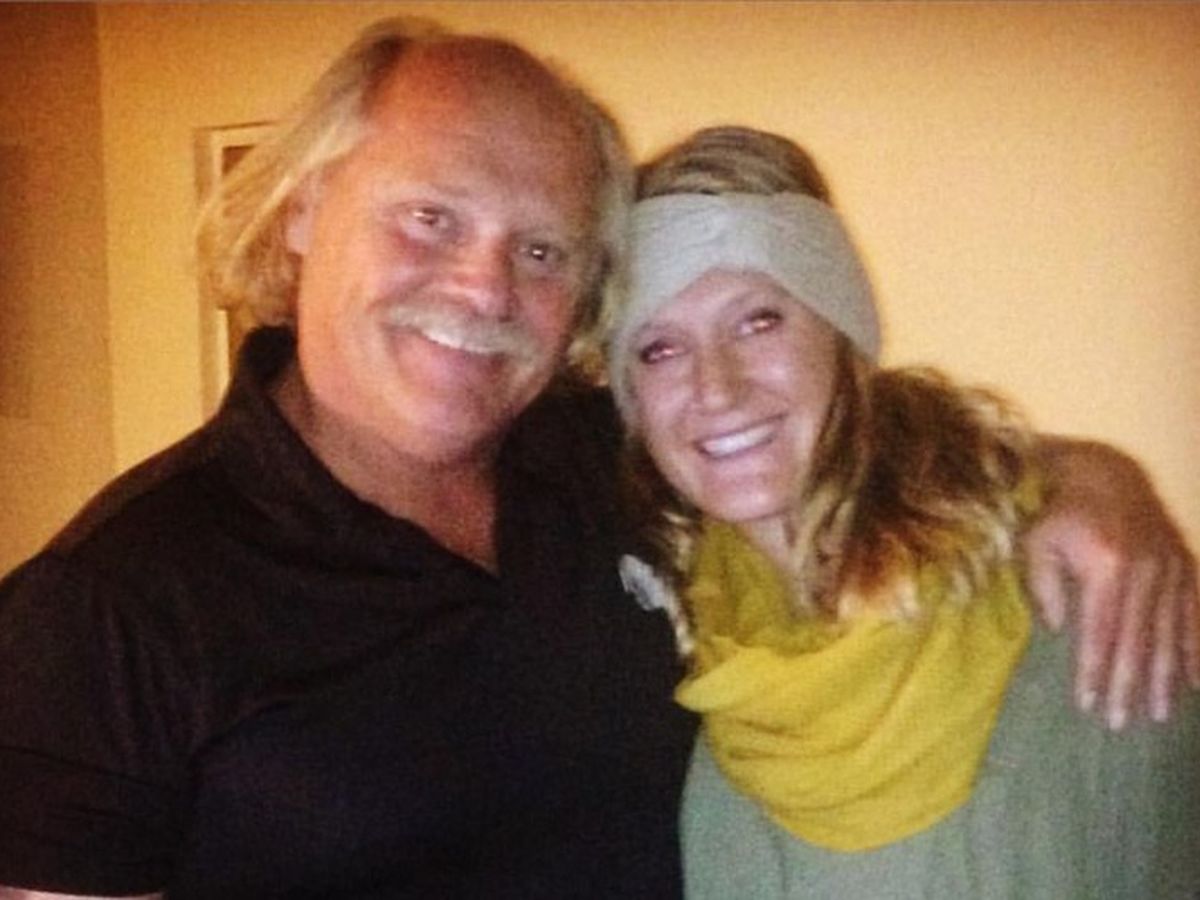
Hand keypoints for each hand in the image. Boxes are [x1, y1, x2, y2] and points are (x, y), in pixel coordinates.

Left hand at [1023, 437, 1198, 729]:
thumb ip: (1043, 584)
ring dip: (1163, 678)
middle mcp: (1146, 570)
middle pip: (1137, 641)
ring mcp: (1171, 569)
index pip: (1100, 632)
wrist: (1104, 474)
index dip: (1095, 671)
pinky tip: (1195, 682)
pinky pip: (1195, 614)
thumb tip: (1058, 629)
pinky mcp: (1185, 566)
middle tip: (1122, 724)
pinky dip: (1195, 650)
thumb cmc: (1060, 513)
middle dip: (1128, 686)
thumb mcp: (1036, 540)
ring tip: (1157, 714)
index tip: (1088, 705)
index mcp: (1107, 566)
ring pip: (1170, 634)